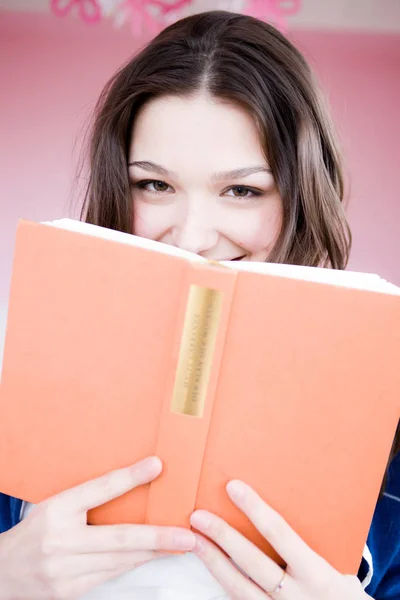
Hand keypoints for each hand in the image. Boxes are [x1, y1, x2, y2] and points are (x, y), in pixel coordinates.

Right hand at [0, 457, 194, 599]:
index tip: (157, 465)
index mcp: (56, 508)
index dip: (129, 477)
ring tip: (182, 546)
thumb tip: (132, 480)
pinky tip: (153, 557)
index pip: (98, 489)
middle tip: (187, 535)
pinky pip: (110, 575)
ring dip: (154, 553)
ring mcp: (63, 570)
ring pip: (119, 560)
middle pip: (118, 537)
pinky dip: (135, 565)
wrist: (4, 570)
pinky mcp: (68, 591)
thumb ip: (90, 497)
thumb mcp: (57, 504)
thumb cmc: (37, 530)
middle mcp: (59, 540)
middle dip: (157, 537)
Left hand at [190, 481, 370, 598]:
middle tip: (199, 515)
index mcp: (318, 575)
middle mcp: (296, 596)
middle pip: (252, 562)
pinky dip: (223, 584)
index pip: (280, 533)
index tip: (233, 487)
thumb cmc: (344, 598)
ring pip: (238, 587)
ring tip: (195, 540)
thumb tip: (277, 510)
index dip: (255, 508)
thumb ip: (311, 547)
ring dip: (213, 562)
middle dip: (223, 536)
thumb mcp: (340, 572)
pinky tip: (211, 568)